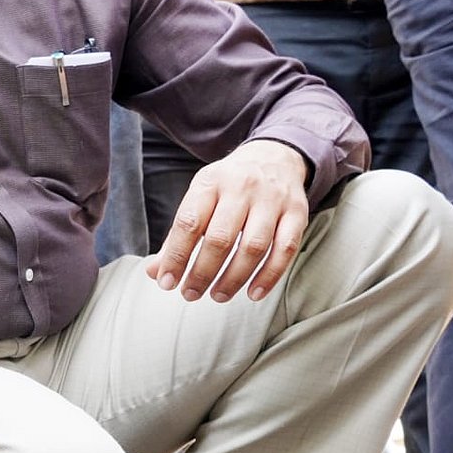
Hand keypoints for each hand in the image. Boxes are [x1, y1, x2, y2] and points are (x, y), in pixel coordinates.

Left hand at [146, 139, 309, 303]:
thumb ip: (178, 236)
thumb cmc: (228, 186)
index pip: (189, 223)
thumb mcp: (200, 198)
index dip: (175, 256)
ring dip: (234, 278)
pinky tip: (253, 293)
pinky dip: (269, 276)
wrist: (274, 157)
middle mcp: (242, 188)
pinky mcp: (297, 213)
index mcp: (210, 182)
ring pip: (253, 246)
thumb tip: (155, 272)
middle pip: (220, 238)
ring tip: (218, 295)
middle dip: (202, 272)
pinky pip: (285, 250)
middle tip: (190, 294)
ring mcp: (272, 200)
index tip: (167, 282)